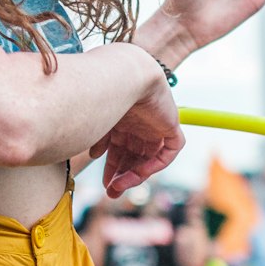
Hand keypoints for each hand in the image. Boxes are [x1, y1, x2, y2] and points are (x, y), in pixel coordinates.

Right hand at [89, 74, 184, 198]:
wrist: (125, 74)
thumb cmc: (104, 93)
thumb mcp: (97, 122)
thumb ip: (97, 139)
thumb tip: (94, 155)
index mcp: (122, 121)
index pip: (120, 150)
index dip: (112, 168)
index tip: (105, 183)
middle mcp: (139, 124)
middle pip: (133, 156)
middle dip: (122, 175)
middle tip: (111, 192)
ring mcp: (155, 125)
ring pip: (149, 158)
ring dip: (134, 174)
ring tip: (119, 187)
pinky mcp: (171, 125)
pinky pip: (169, 152)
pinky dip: (156, 165)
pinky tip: (140, 172)